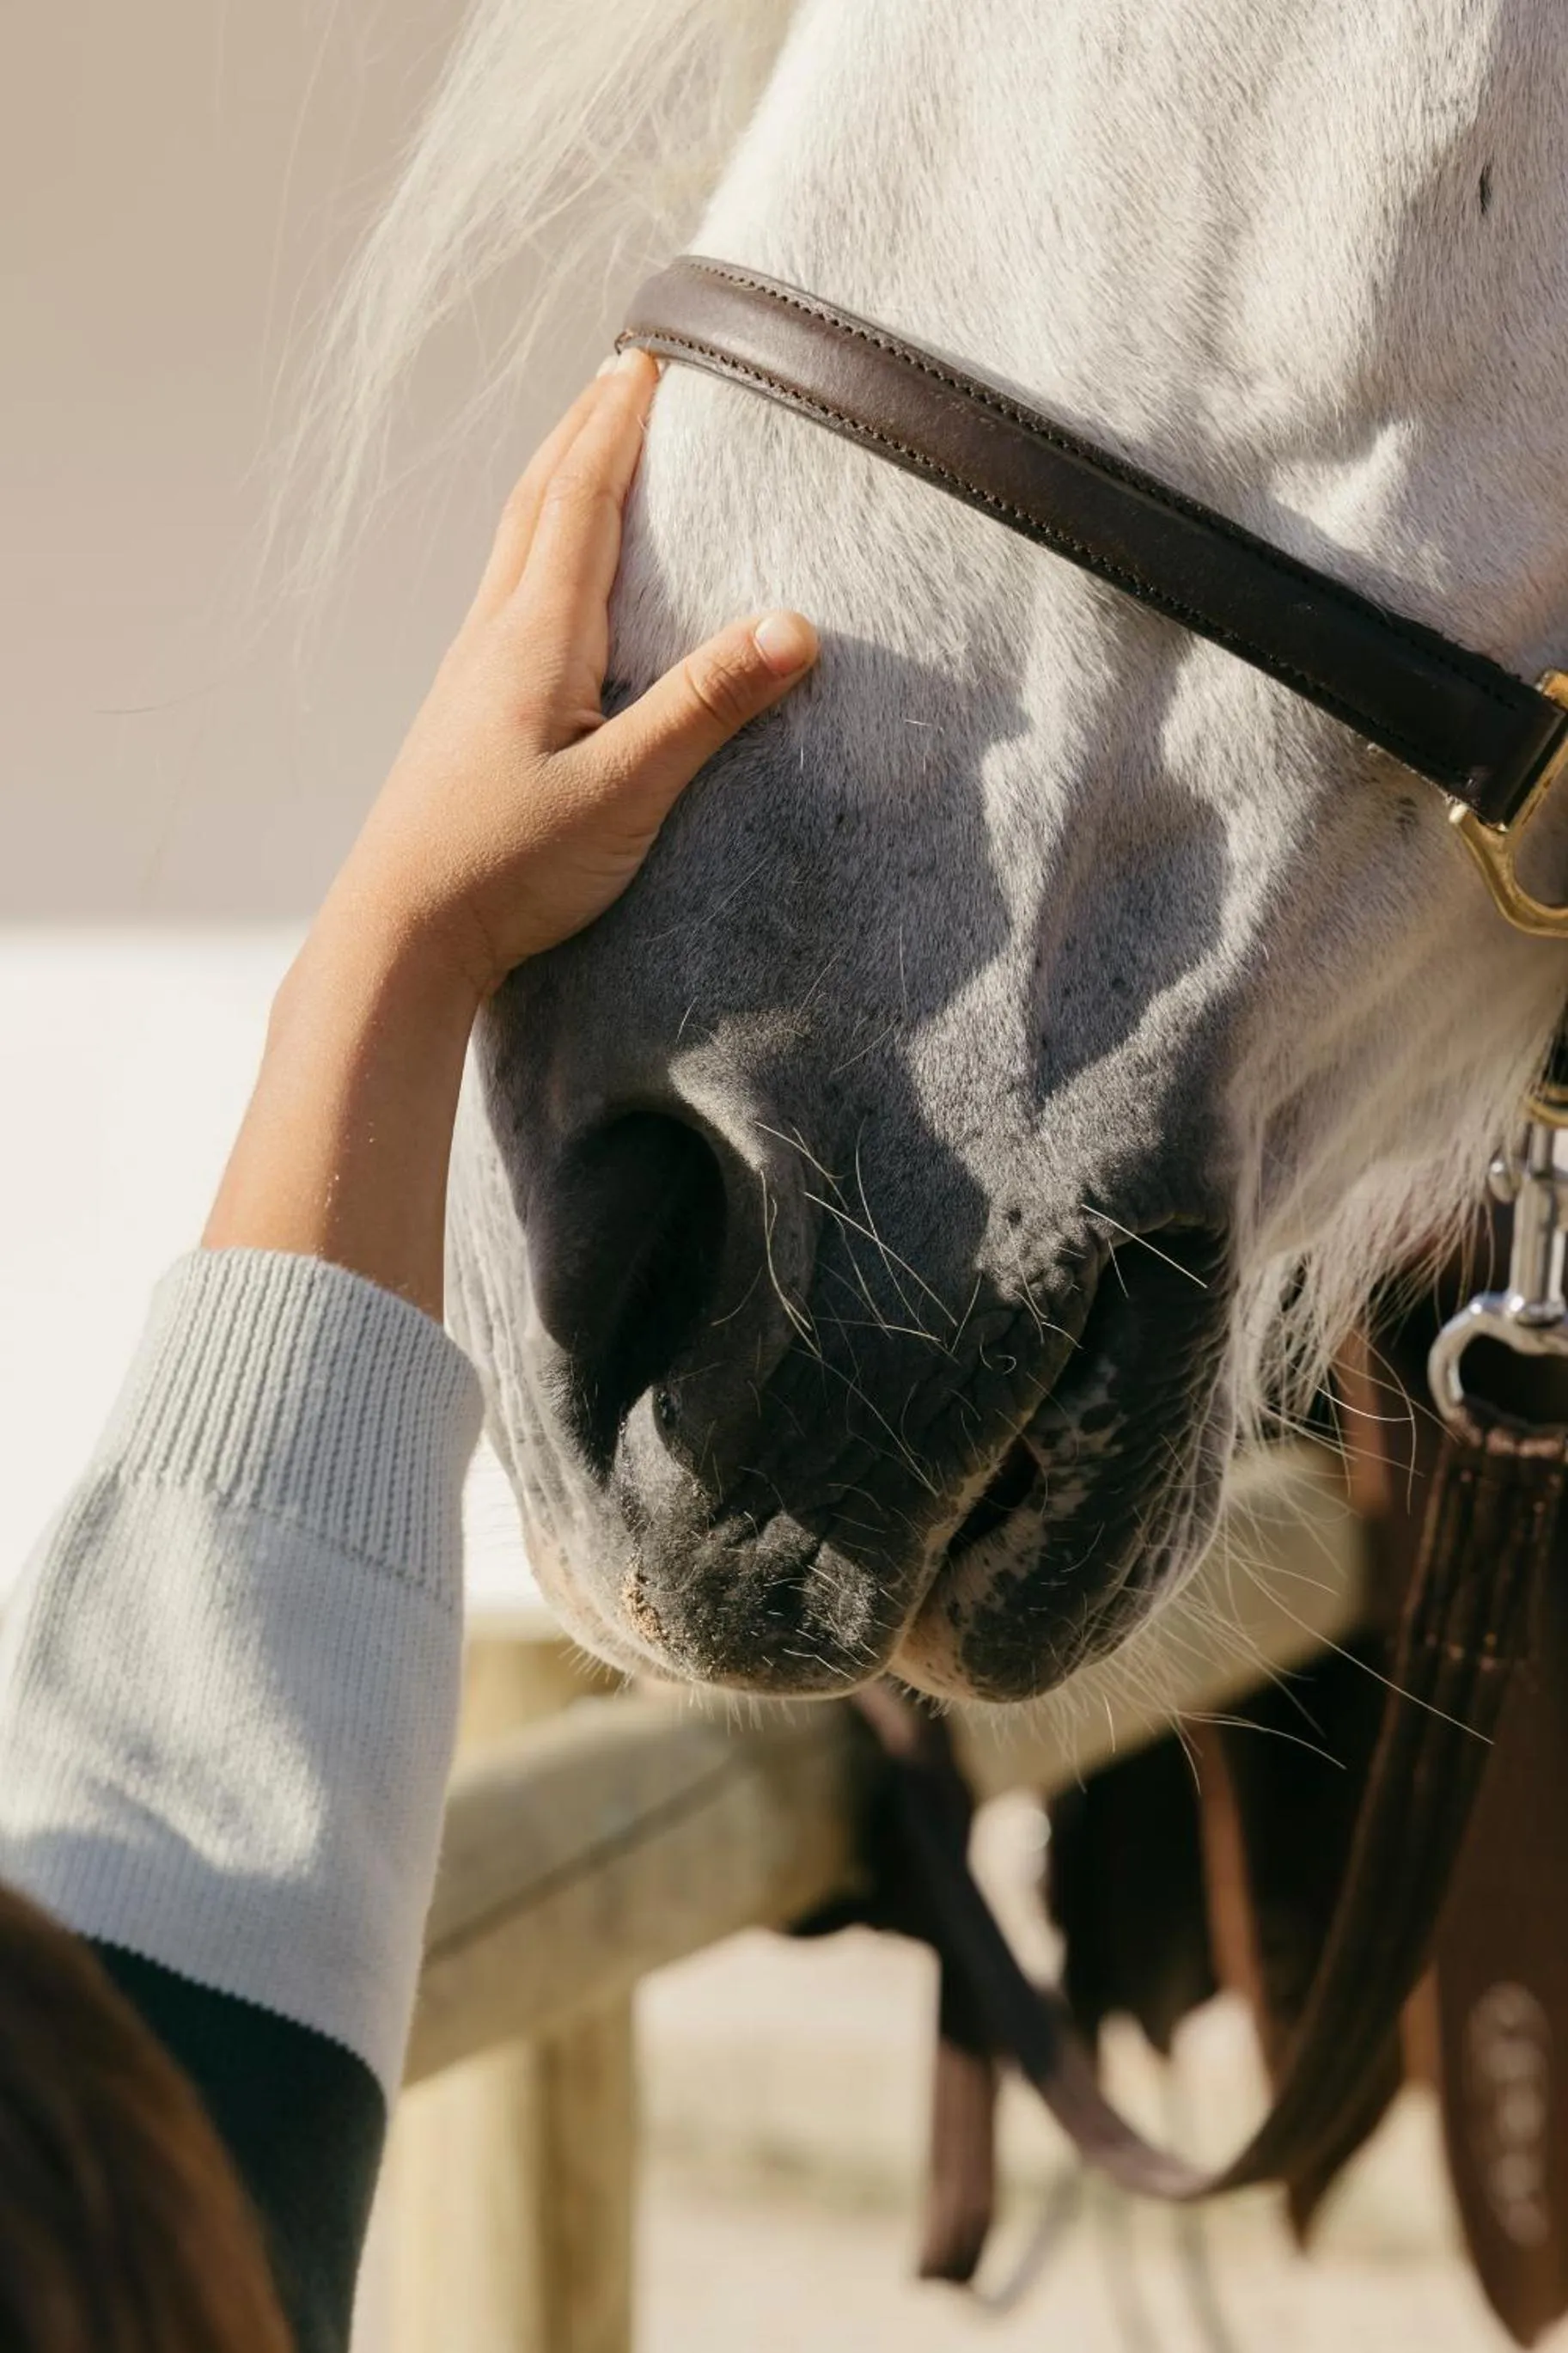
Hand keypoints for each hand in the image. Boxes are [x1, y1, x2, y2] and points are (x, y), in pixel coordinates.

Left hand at [204, 350, 816, 1314]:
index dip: (616, 424)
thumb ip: (706, 708)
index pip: (580, 499)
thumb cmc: (506, 872)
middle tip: (627, 373)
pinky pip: (507, 597)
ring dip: (556, 481)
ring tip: (592, 446)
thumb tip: (796, 627)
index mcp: (536, 637)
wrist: (400, 939)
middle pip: (538, 504)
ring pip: (514, 547)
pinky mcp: (466, 717)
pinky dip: (538, 547)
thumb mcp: (625, 794)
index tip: (652, 356)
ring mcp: (472, 676)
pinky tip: (551, 579)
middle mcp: (495, 638)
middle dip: (585, 430)